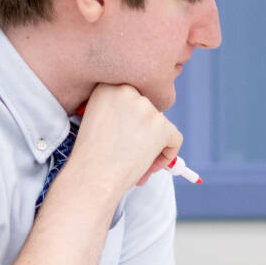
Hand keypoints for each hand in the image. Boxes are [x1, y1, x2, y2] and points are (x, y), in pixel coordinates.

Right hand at [63, 83, 181, 200]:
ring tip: (136, 164)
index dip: (131, 120)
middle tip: (131, 153)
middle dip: (143, 133)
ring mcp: (145, 107)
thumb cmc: (90, 157)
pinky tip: (150, 166)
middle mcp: (127, 91)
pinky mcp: (161, 125)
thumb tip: (145, 122)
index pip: (132, 98)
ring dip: (153, 145)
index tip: (124, 136)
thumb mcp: (96, 121)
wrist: (91, 177)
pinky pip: (175, 138)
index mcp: (108, 86)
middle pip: (147, 111)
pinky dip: (168, 155)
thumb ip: (119, 112)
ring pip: (161, 125)